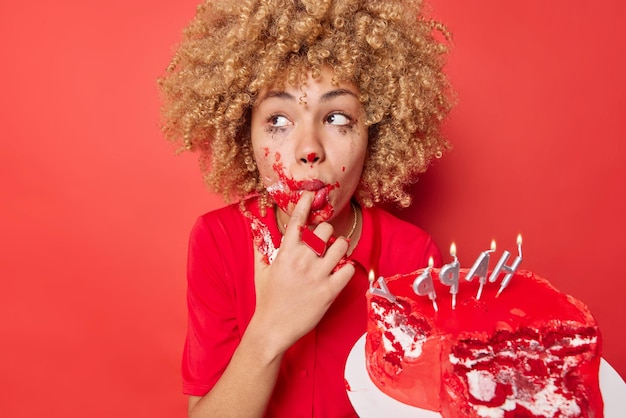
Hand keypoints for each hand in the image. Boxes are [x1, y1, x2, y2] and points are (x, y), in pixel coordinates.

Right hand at [251, 192, 355, 355]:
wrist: (272, 329)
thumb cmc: (266, 299)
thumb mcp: (262, 271)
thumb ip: (262, 248)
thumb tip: (255, 230)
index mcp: (285, 253)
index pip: (297, 221)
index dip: (305, 204)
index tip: (311, 193)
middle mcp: (302, 260)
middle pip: (325, 230)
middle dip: (326, 234)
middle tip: (324, 243)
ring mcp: (317, 276)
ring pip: (340, 246)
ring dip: (340, 248)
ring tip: (336, 255)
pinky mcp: (329, 291)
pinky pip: (348, 269)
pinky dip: (348, 268)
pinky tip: (341, 272)